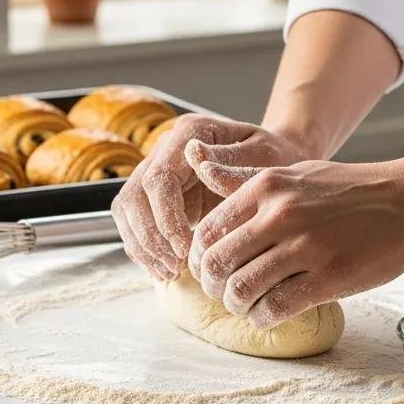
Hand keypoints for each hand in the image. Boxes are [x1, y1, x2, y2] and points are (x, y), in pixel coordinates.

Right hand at [111, 114, 306, 280]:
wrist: (276, 160)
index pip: (159, 178)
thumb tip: (195, 157)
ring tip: (169, 273)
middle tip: (175, 267)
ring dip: (143, 245)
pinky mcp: (156, 195)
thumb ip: (232, 164)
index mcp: (189, 131)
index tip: (187, 248)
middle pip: (135, 194)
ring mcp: (157, 169)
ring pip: (127, 208)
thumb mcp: (265, 157)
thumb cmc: (275, 158)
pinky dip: (143, 248)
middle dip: (151, 237)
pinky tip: (163, 270)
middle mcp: (166, 148)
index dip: (166, 217)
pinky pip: (134, 221)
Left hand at [186, 156, 403, 326]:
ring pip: (240, 289)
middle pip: (216, 263)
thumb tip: (208, 194)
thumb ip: (253, 189)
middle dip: (212, 286)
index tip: (208, 271)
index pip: (208, 231)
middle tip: (223, 294)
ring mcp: (303, 247)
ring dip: (237, 306)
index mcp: (266, 187)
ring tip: (247, 306)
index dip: (200, 259)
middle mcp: (278, 214)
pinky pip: (275, 308)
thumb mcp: (297, 174)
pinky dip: (263, 318)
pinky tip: (270, 314)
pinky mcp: (328, 277)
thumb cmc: (354, 189)